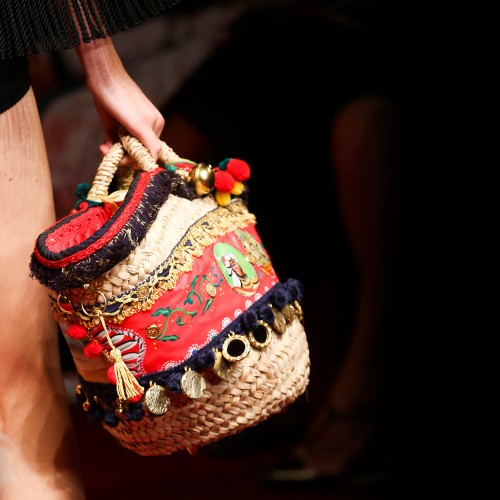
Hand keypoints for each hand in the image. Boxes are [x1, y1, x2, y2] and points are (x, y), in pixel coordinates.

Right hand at [75, 38, 164, 159]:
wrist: (104, 75)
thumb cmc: (108, 97)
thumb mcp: (112, 124)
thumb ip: (114, 142)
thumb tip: (108, 156)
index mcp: (153, 122)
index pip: (150, 149)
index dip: (135, 159)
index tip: (117, 156)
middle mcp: (157, 123)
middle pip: (148, 154)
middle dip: (128, 159)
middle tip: (108, 153)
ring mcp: (154, 123)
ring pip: (147, 154)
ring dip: (127, 158)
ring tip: (107, 147)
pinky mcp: (143, 125)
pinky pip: (150, 151)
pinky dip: (132, 158)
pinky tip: (113, 152)